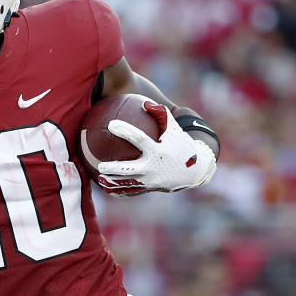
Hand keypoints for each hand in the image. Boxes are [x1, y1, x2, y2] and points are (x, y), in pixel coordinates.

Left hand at [97, 101, 216, 195]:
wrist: (195, 171)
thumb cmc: (181, 146)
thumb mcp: (174, 129)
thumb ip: (161, 114)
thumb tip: (145, 103)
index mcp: (158, 150)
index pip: (139, 138)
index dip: (125, 130)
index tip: (111, 124)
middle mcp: (154, 167)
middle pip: (128, 169)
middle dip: (113, 169)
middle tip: (100, 165)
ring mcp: (152, 181)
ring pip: (127, 184)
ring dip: (112, 183)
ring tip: (99, 179)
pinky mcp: (151, 189)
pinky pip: (132, 192)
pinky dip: (119, 192)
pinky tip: (107, 190)